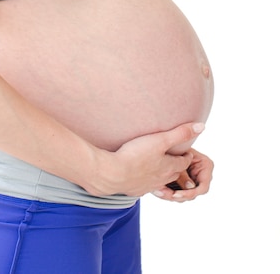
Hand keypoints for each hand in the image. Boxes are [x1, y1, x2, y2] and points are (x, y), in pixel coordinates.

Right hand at [91, 122, 205, 197]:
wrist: (113, 174)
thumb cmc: (136, 155)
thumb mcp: (160, 139)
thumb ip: (180, 133)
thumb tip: (201, 127)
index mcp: (169, 166)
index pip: (184, 162)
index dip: (186, 156)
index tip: (187, 152)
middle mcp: (161, 178)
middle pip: (175, 173)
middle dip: (177, 166)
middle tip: (176, 159)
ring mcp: (148, 185)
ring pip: (161, 182)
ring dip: (163, 175)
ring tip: (160, 168)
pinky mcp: (135, 189)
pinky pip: (145, 187)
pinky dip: (147, 182)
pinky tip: (141, 177)